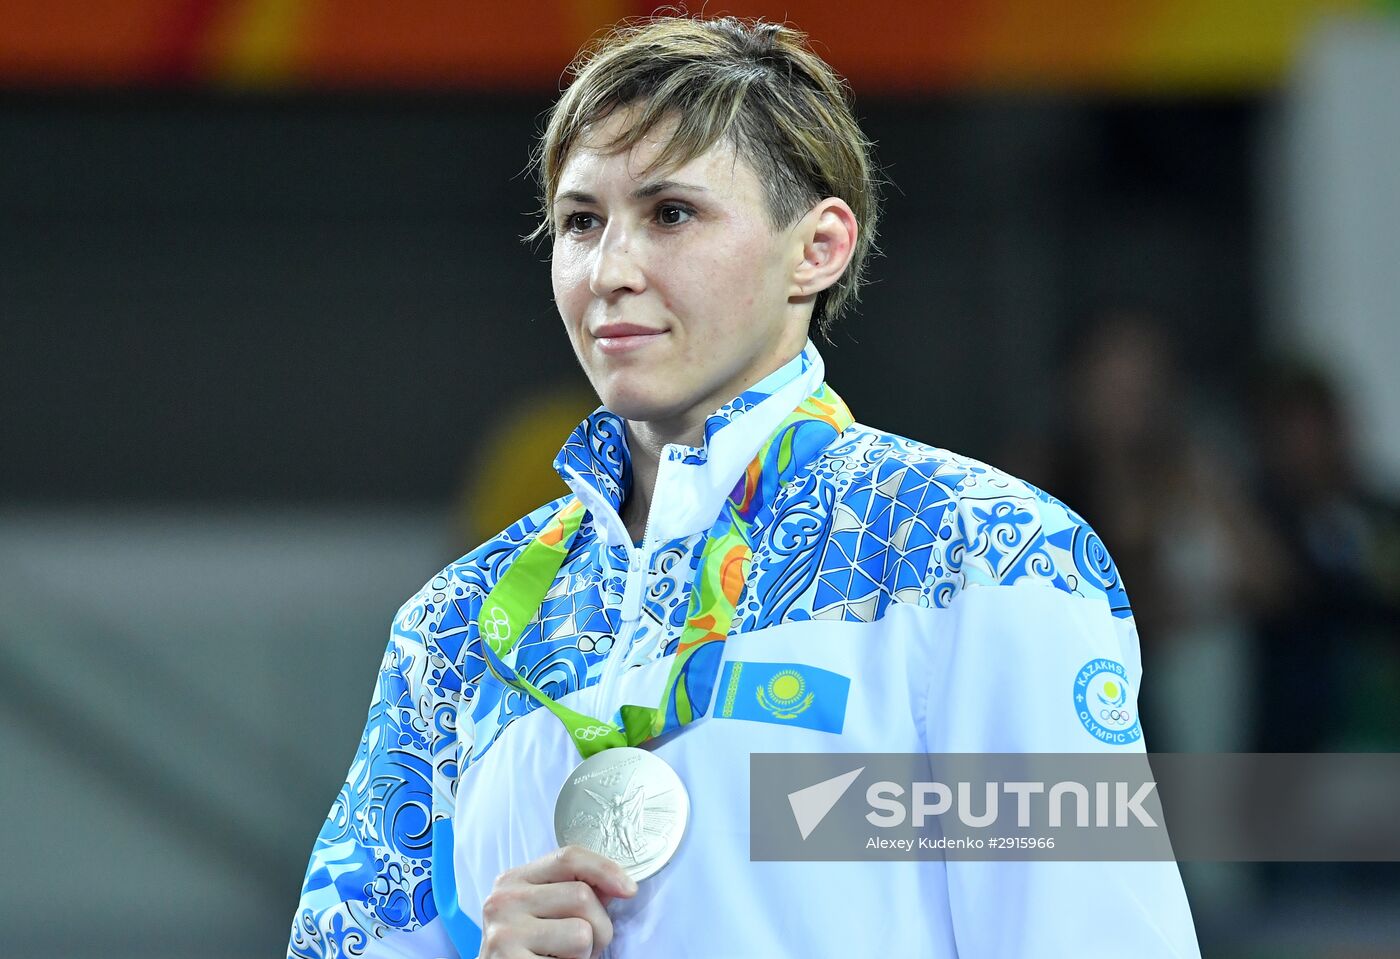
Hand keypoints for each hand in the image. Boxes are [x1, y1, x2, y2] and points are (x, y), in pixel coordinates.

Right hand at [479, 845, 636, 958]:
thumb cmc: (527, 948)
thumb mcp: (543, 910)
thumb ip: (575, 891)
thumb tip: (618, 883)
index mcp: (513, 880)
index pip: (568, 857)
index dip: (606, 869)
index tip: (629, 889)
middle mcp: (503, 902)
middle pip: (582, 896)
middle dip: (599, 926)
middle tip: (584, 946)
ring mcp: (504, 935)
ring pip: (581, 934)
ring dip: (586, 954)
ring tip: (564, 957)